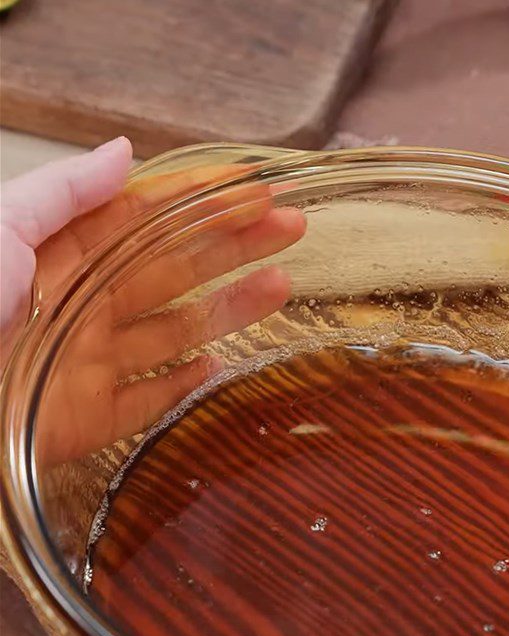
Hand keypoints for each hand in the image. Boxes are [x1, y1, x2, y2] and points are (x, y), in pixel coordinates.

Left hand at [1, 137, 305, 463]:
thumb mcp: (2, 231)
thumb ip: (63, 194)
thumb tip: (124, 153)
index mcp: (64, 256)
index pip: (147, 220)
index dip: (200, 201)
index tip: (250, 187)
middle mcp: (85, 305)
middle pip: (176, 271)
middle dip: (235, 247)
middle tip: (290, 227)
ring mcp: (90, 364)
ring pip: (176, 333)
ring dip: (230, 308)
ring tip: (281, 284)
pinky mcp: (89, 420)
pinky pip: (148, 401)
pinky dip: (185, 385)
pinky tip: (220, 364)